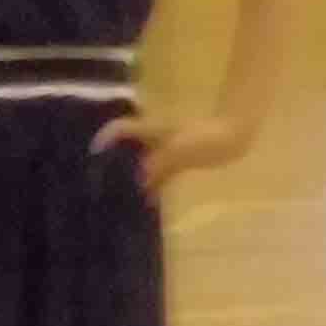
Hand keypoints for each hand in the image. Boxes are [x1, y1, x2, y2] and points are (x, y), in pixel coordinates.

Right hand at [93, 109, 253, 198]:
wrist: (234, 137)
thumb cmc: (204, 138)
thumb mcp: (177, 152)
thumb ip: (155, 167)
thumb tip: (138, 184)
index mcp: (150, 129)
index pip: (119, 129)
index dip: (103, 139)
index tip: (91, 155)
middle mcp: (154, 137)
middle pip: (126, 146)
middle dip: (112, 160)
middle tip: (101, 180)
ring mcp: (166, 147)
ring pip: (141, 160)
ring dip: (131, 173)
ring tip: (120, 191)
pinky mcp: (179, 158)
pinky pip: (158, 171)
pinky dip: (151, 182)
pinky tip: (148, 196)